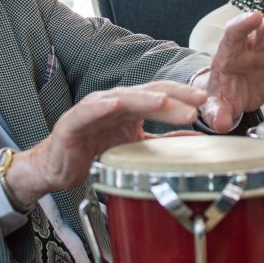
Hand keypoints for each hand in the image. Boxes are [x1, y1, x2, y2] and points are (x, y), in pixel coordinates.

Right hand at [6, 81, 206, 206]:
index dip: (182, 95)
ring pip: (122, 99)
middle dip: (173, 96)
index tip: (206, 100)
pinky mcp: (73, 123)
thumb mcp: (135, 148)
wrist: (57, 168)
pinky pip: (88, 112)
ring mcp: (93, 110)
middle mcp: (113, 103)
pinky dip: (100, 106)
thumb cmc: (94, 153)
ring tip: (163, 100)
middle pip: (146, 93)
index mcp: (130, 107)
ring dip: (143, 98)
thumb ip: (162, 141)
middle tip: (197, 101)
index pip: (160, 95)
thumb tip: (195, 139)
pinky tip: (113, 103)